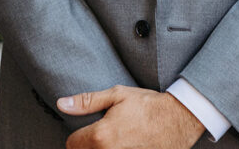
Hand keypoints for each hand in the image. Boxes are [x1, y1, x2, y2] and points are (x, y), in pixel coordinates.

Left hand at [57, 85, 204, 148]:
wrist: (177, 120)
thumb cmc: (147, 105)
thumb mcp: (117, 95)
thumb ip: (87, 102)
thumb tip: (61, 103)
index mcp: (100, 136)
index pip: (71, 144)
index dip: (77, 135)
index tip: (87, 129)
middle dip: (88, 146)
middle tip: (103, 135)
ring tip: (113, 140)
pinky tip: (126, 144)